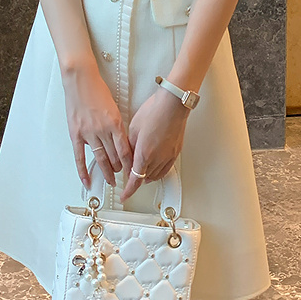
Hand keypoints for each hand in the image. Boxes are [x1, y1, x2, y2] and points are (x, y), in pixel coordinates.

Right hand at [63, 63, 132, 189]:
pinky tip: (87, 180)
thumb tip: (120, 141)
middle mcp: (103, 130)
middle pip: (114, 157)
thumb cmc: (97, 90)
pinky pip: (80, 157)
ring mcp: (88, 133)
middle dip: (119, 168)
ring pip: (100, 158)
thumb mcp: (114, 107)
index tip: (133, 170)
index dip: (130, 163)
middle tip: (122, 175)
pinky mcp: (76, 134)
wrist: (81, 80)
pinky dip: (83, 171)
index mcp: (115, 123)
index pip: (125, 150)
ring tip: (110, 180)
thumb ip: (117, 125)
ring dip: (106, 172)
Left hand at [120, 86, 189, 202]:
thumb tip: (128, 155)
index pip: (135, 179)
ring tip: (142, 169)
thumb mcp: (133, 128)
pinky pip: (166, 169)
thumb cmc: (154, 111)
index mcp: (144, 153)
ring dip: (147, 175)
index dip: (128, 190)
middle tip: (130, 173)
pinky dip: (158, 171)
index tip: (124, 195)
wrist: (172, 104)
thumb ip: (129, 146)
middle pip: (145, 178)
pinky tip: (155, 166)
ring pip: (156, 175)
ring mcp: (168, 156)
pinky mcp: (176, 152)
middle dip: (136, 178)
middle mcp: (158, 158)